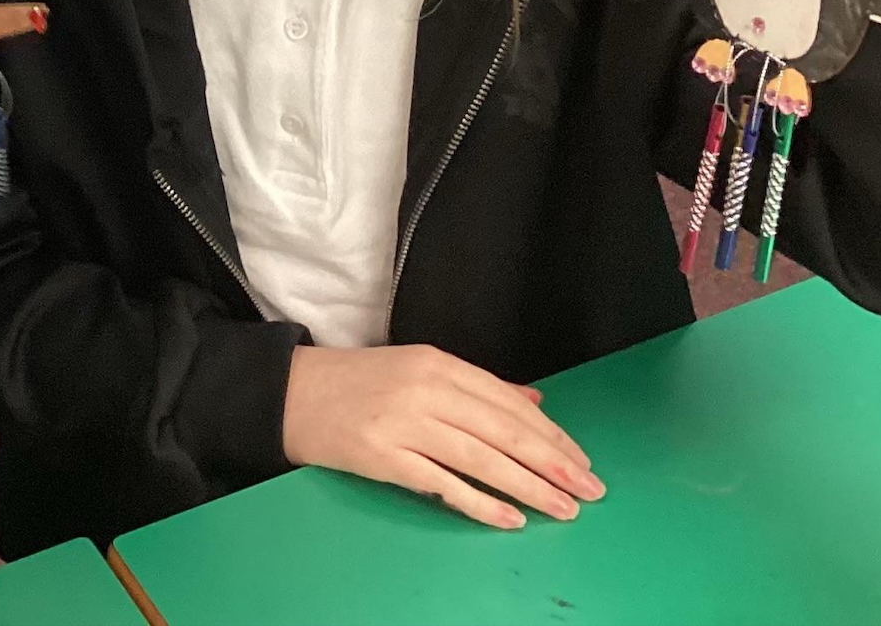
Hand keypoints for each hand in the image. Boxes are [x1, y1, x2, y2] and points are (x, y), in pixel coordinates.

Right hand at [281, 344, 604, 529]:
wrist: (290, 393)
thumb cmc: (358, 383)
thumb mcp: (419, 370)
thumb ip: (477, 388)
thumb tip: (534, 403)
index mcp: (437, 363)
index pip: (508, 402)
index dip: (551, 435)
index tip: (582, 461)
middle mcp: (424, 389)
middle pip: (503, 430)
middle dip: (553, 463)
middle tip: (589, 490)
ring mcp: (403, 423)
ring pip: (481, 458)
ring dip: (528, 487)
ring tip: (562, 508)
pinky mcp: (382, 457)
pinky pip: (442, 484)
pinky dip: (480, 503)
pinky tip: (509, 518)